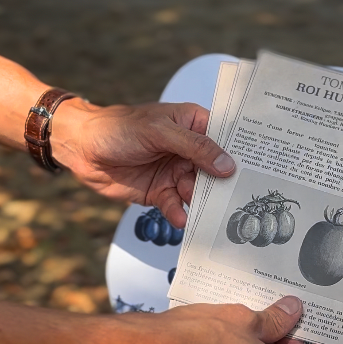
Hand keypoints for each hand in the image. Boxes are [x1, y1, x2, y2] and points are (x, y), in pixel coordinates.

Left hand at [52, 99, 234, 227]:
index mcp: (193, 124)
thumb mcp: (159, 131)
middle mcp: (189, 150)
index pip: (225, 138)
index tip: (260, 169)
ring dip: (202, 203)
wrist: (82, 149)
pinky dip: (179, 214)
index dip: (241, 153)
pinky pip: (177, 206)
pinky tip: (180, 219)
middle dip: (224, 185)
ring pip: (198, 191)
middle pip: (216, 170)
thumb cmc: (118, 128)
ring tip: (207, 214)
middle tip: (237, 200)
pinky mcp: (161, 192)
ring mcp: (176, 172)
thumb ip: (195, 147)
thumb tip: (227, 165)